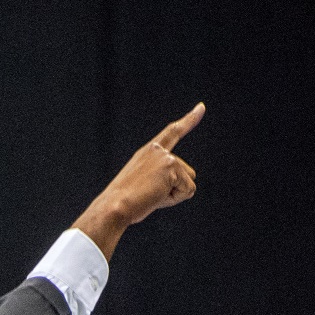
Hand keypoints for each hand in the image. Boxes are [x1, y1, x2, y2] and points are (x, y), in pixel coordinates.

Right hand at [73, 104, 204, 260]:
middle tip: (148, 195)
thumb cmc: (122, 204)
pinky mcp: (172, 168)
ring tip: (149, 196)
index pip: (173, 132)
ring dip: (173, 196)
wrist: (113, 206)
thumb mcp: (139, 186)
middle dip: (174, 190)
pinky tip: (155, 197)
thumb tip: (175, 188)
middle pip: (187, 173)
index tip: (202, 107)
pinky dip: (174, 200)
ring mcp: (166, 158)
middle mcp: (158, 151)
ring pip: (188, 184)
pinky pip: (187, 191)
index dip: (189, 120)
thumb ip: (158, 180)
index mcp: (148, 152)